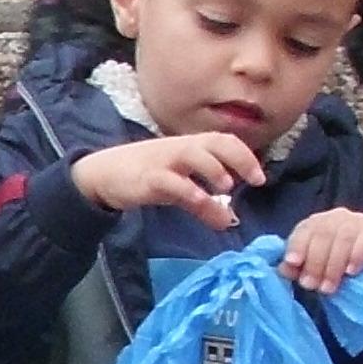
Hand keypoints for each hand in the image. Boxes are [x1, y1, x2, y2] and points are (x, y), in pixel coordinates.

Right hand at [70, 131, 262, 229]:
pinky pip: (171, 180)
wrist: (103, 174)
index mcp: (190, 146)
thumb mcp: (178, 189)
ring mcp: (164, 161)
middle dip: (239, 158)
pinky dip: (188, 190)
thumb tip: (228, 222)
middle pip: (215, 142)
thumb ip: (204, 205)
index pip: (224, 141)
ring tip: (226, 188)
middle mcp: (180, 148)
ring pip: (194, 154)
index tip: (259, 178)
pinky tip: (199, 201)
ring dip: (214, 168)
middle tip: (254, 180)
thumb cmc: (145, 176)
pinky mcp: (148, 178)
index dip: (244, 156)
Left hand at [277, 207, 362, 293]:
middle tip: (312, 286)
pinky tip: (351, 271)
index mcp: (317, 223)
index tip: (293, 263)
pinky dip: (356, 256)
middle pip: (322, 235)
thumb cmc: (340, 264)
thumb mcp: (317, 266)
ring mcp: (358, 221)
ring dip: (333, 265)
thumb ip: (298, 267)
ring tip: (329, 287)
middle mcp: (336, 217)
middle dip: (315, 263)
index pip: (304, 230)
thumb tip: (285, 268)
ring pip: (342, 238)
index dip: (297, 246)